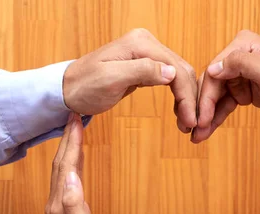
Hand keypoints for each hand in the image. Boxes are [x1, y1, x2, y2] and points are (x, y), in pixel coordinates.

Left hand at [43, 113, 111, 213]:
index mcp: (61, 205)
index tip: (76, 118)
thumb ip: (76, 205)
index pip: (65, 166)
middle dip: (67, 139)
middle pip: (60, 164)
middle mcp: (56, 204)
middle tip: (75, 116)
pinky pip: (68, 181)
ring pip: (62, 171)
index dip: (71, 141)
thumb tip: (72, 176)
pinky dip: (72, 164)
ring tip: (75, 132)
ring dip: (68, 149)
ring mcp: (61, 209)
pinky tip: (77, 162)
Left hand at [64, 28, 197, 131]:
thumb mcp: (110, 79)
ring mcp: (147, 54)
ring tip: (186, 122)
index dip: (187, 96)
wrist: (68, 89)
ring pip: (179, 75)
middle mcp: (147, 43)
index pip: (176, 68)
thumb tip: (171, 72)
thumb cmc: (84, 86)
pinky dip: (178, 95)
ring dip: (187, 99)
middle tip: (191, 125)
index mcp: (141, 43)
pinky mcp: (145, 66)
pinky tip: (179, 111)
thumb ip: (141, 71)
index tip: (190, 120)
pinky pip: (170, 79)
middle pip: (182, 70)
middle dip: (190, 98)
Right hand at [193, 30, 259, 142]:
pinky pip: (224, 104)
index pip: (215, 71)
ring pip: (215, 97)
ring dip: (206, 117)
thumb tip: (212, 69)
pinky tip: (206, 131)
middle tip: (193, 130)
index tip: (199, 118)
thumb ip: (241, 65)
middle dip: (202, 109)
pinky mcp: (243, 89)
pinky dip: (216, 117)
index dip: (205, 97)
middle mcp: (238, 56)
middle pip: (211, 84)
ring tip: (197, 136)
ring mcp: (240, 73)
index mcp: (243, 45)